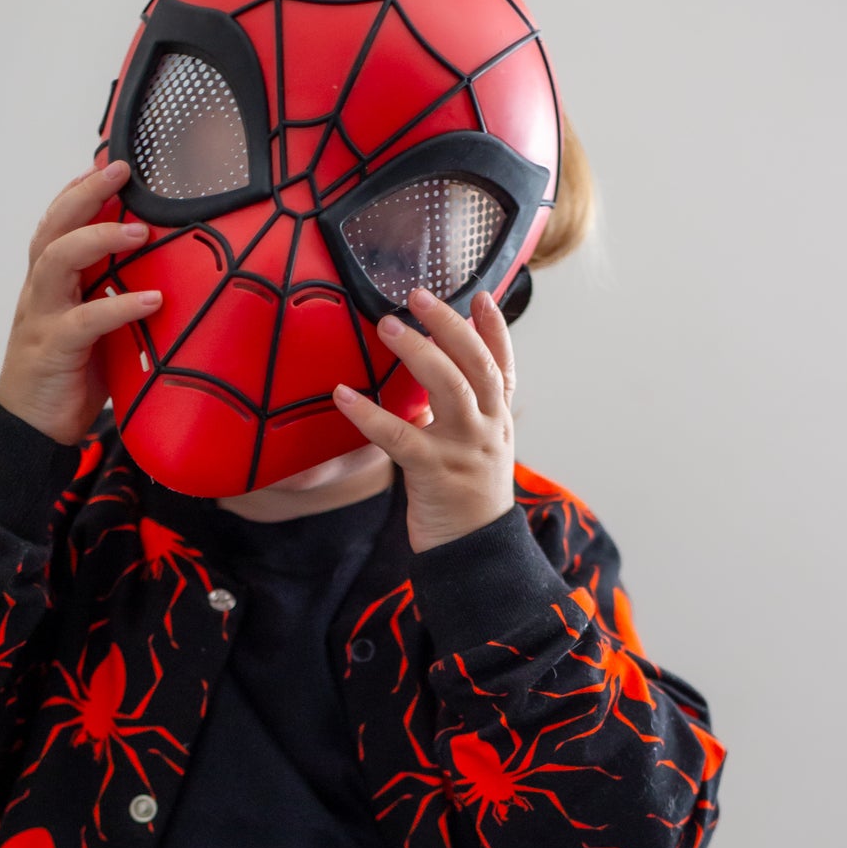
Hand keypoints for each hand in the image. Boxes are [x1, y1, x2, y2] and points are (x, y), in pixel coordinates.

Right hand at [0, 160, 161, 445]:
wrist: (31, 430)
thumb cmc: (66, 378)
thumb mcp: (95, 332)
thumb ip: (113, 302)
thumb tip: (164, 284)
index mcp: (48, 285)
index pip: (56, 224)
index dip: (78, 191)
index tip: (108, 166)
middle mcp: (40, 292)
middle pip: (53, 227)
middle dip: (86, 193)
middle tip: (122, 171)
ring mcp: (42, 317)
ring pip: (58, 260)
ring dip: (99, 238)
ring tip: (140, 230)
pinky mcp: (54, 349)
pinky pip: (86, 320)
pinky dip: (120, 306)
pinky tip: (152, 300)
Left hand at [332, 286, 516, 553]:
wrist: (473, 552)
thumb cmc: (466, 498)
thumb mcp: (476, 449)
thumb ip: (462, 413)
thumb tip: (432, 373)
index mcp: (497, 420)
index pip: (502, 367)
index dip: (494, 329)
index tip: (480, 295)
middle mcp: (488, 428)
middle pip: (476, 365)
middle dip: (448, 325)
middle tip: (417, 296)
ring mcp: (464, 450)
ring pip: (449, 388)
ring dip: (418, 352)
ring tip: (387, 325)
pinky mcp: (434, 473)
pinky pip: (399, 437)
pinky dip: (369, 414)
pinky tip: (344, 395)